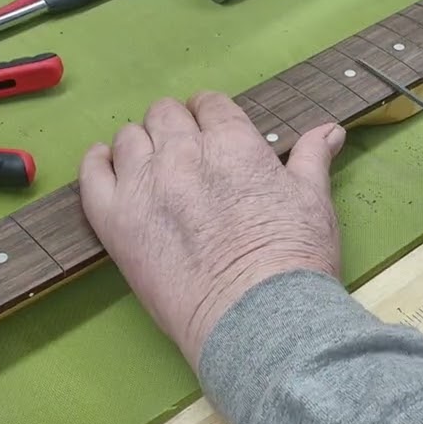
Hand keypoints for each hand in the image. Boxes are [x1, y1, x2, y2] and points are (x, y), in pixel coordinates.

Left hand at [77, 92, 345, 368]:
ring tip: (150, 163)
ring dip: (141, 143)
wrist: (257, 318)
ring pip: (129, 138)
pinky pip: (92, 175)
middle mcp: (184, 153)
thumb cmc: (292, 261)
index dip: (210, 113)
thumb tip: (329, 131)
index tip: (211, 127)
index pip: (211, 106)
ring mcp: (145, 185)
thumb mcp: (313, 201)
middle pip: (166, 115)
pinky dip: (97, 163)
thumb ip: (312, 159)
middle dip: (175, 124)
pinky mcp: (115, 221)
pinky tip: (105, 164)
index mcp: (234, 143)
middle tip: (183, 149)